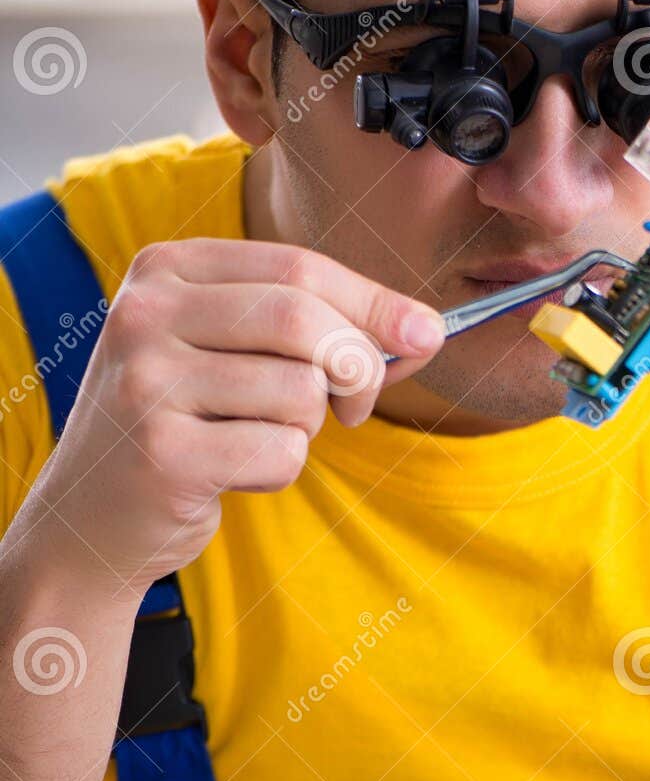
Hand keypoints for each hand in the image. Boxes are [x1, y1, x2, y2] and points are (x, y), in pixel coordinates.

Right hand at [26, 238, 443, 599]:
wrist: (91, 514)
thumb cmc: (188, 421)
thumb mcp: (235, 351)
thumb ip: (321, 328)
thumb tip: (427, 328)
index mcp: (166, 269)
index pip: (299, 267)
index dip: (375, 303)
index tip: (426, 334)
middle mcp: (146, 314)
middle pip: (305, 320)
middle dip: (358, 367)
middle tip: (355, 407)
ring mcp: (146, 382)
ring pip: (299, 391)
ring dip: (308, 428)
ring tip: (258, 436)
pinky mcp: (162, 453)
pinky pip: (281, 453)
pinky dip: (280, 470)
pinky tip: (231, 472)